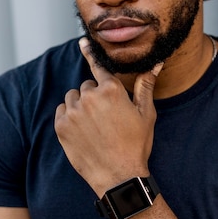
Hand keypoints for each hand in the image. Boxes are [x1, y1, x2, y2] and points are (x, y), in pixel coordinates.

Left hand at [54, 38, 161, 196]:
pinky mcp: (61, 126)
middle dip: (95, 96)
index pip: (99, 66)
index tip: (82, 42)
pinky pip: (62, 111)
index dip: (91, 54)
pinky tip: (82, 131)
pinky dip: (69, 117)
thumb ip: (146, 85)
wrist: (118, 176)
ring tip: (94, 125)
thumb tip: (156, 62)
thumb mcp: (146, 114)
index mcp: (112, 90)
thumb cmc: (135, 145)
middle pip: (87, 85)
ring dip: (80, 105)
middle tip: (106, 116)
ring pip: (73, 97)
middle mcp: (90, 96)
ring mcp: (74, 111)